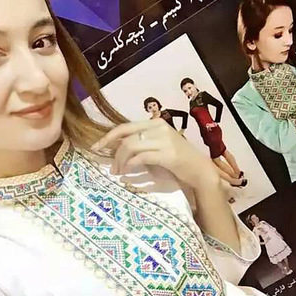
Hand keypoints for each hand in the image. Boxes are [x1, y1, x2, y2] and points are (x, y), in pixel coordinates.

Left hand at [91, 119, 217, 188]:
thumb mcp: (158, 146)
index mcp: (155, 123)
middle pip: (126, 136)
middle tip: (110, 168)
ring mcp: (164, 140)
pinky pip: (141, 157)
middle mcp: (159, 127)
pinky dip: (131, 165)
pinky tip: (128, 172)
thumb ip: (141, 143)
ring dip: (120, 160)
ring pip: (131, 146)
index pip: (125, 126)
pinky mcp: (168, 154)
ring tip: (118, 172)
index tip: (96, 147)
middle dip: (113, 152)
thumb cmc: (178, 160)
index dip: (108, 137)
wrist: (200, 171)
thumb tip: (116, 147)